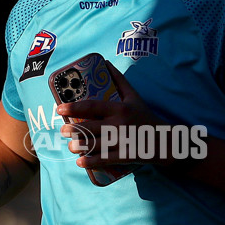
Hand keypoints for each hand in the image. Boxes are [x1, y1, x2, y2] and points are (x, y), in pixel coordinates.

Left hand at [57, 62, 173, 168]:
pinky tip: (81, 162)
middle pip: (88, 127)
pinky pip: (102, 159)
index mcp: (119, 108)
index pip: (92, 106)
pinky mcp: (124, 156)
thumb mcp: (135, 97)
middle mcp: (118, 124)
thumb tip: (106, 63)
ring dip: (78, 146)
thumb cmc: (146, 117)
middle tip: (63, 131)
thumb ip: (120, 81)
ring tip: (71, 146)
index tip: (60, 109)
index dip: (73, 107)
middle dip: (72, 130)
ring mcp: (121, 141)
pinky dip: (89, 162)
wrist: (164, 141)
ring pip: (92, 144)